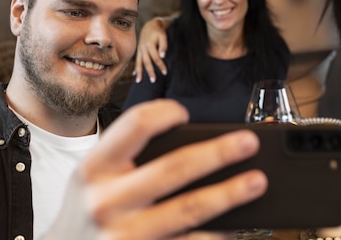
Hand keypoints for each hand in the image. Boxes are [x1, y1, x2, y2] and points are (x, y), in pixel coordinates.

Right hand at [45, 100, 266, 239]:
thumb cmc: (85, 210)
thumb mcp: (91, 177)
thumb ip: (125, 157)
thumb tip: (189, 141)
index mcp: (94, 168)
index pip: (135, 125)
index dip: (164, 113)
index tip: (184, 113)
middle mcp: (106, 201)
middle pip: (174, 168)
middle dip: (218, 153)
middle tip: (248, 143)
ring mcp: (124, 235)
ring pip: (189, 209)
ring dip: (228, 193)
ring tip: (255, 181)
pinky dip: (214, 235)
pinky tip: (233, 226)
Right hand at [134, 17, 168, 82]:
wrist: (150, 25)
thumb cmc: (158, 31)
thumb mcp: (163, 36)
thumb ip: (163, 46)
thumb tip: (162, 56)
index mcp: (150, 44)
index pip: (156, 58)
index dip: (161, 65)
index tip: (165, 73)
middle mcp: (143, 48)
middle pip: (147, 62)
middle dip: (150, 72)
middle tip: (153, 81)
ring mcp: (139, 50)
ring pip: (139, 62)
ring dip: (139, 72)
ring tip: (139, 81)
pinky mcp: (138, 51)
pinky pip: (136, 60)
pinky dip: (136, 68)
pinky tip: (135, 75)